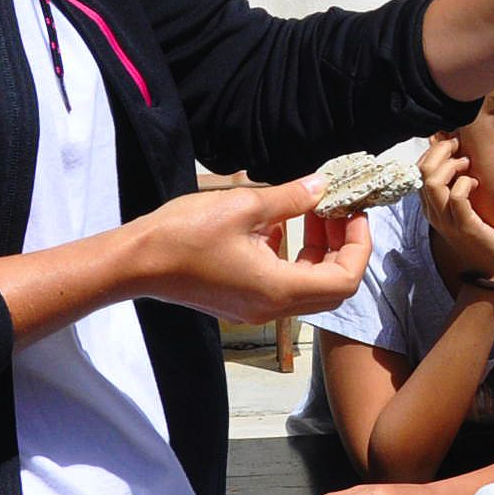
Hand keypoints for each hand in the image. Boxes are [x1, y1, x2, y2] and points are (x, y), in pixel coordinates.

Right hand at [126, 180, 371, 320]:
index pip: (345, 279)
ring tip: (312, 214)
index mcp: (278, 289)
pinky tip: (278, 226)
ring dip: (318, 252)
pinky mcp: (239, 302)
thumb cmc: (183, 234)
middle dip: (343, 247)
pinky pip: (282, 285)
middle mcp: (272, 307)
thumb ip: (291, 198)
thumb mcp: (244, 206)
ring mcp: (254, 309)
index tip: (354, 213)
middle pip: (332, 288)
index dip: (359, 245)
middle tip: (338, 211)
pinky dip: (291, 258)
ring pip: (307, 287)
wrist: (134, 263)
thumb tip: (322, 186)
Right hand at [416, 134, 493, 287]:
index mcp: (431, 205)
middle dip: (441, 151)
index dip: (434, 151)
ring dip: (451, 165)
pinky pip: (456, 197)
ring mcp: (446, 219)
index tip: (454, 144)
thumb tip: (456, 152)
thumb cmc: (483, 232)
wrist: (493, 266)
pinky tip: (476, 183)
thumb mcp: (466, 203)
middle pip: (422, 171)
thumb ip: (458, 182)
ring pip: (432, 182)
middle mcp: (433, 212)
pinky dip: (465, 183)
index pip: (418, 169)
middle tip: (460, 146)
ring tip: (467, 164)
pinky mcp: (463, 226)